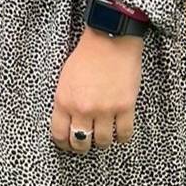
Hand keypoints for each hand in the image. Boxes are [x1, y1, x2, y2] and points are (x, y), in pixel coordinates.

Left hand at [50, 26, 143, 154]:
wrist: (109, 40)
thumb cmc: (86, 56)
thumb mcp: (65, 79)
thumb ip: (65, 101)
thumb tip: (68, 122)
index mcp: (64, 100)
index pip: (59, 134)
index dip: (63, 143)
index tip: (67, 143)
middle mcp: (83, 108)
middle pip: (80, 143)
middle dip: (81, 146)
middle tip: (85, 142)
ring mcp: (105, 110)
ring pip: (103, 142)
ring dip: (102, 141)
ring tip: (102, 135)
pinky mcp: (125, 108)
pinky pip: (124, 135)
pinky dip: (121, 137)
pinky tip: (119, 131)